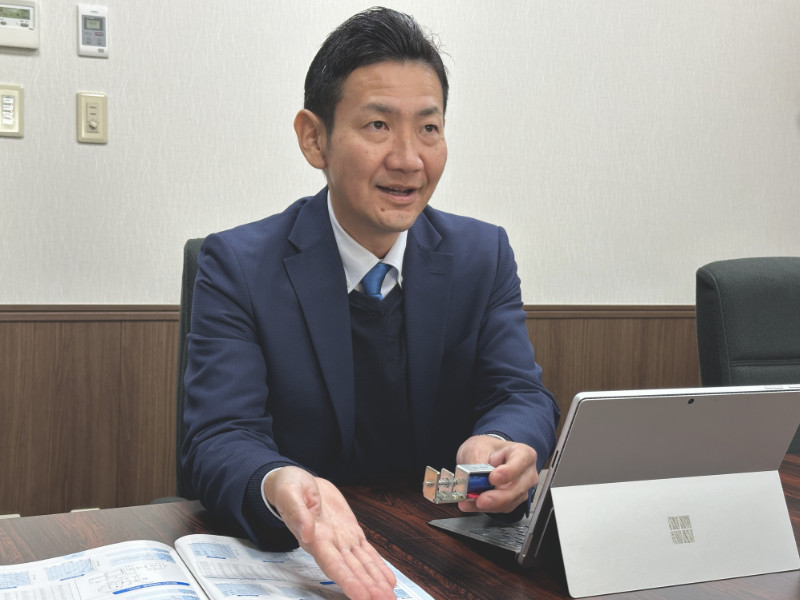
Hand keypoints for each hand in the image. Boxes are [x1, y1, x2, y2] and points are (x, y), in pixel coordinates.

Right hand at [264, 467, 396, 599]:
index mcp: (314, 537)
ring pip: (362, 564)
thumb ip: (297, 513)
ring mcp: (341, 539)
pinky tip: (388, 580)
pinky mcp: (350, 531)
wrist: (298, 481)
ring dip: (376, 582)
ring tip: (389, 597)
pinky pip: (367, 552)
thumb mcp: (289, 494)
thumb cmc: (289, 488)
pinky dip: (378, 566)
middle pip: (351, 570)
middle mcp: (330, 543)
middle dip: (368, 587)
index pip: (332, 564)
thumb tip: (307, 531)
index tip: (361, 596)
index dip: (347, 581)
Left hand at [455, 435, 538, 513]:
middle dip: (498, 497)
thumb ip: (476, 464)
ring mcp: (521, 489)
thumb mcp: (477, 449)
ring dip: (488, 505)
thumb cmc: (486, 449)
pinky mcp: (511, 501)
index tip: (492, 478)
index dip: (508, 472)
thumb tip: (472, 482)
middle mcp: (527, 473)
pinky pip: (500, 508)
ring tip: (470, 501)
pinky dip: (484, 507)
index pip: (521, 462)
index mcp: (523, 454)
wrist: (483, 456)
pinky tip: (471, 504)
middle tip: (480, 499)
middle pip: (518, 488)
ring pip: (509, 502)